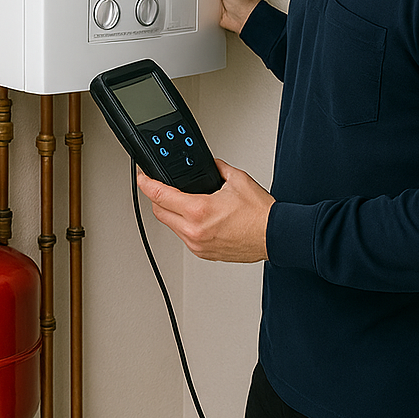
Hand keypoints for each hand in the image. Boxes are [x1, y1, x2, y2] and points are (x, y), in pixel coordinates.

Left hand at [136, 158, 273, 262]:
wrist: (276, 236)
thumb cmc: (261, 214)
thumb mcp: (237, 179)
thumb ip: (216, 168)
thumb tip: (207, 164)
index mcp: (198, 210)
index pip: (159, 195)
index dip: (146, 183)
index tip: (142, 178)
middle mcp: (194, 230)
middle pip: (159, 212)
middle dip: (157, 198)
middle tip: (161, 187)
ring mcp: (197, 244)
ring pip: (170, 225)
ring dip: (170, 213)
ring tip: (183, 202)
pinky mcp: (203, 253)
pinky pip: (183, 237)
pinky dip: (184, 226)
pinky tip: (195, 218)